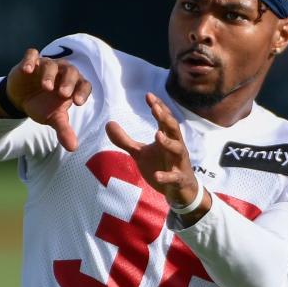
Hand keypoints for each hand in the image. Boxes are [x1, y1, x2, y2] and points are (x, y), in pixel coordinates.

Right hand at [0, 48, 91, 150]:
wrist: (21, 98)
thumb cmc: (43, 106)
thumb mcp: (53, 118)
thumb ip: (64, 130)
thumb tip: (73, 148)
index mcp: (73, 85)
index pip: (84, 84)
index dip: (82, 92)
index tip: (77, 103)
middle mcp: (62, 72)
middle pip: (70, 71)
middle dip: (68, 82)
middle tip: (63, 94)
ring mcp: (46, 64)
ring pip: (51, 64)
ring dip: (49, 74)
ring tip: (46, 87)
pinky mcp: (30, 61)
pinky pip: (31, 55)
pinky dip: (30, 60)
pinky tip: (27, 70)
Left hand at [105, 93, 209, 215]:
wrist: (179, 191)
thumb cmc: (161, 166)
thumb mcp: (139, 153)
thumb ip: (124, 140)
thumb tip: (108, 123)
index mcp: (167, 138)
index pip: (164, 119)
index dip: (158, 107)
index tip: (148, 95)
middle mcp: (176, 146)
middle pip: (173, 129)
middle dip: (165, 118)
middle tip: (155, 108)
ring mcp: (179, 162)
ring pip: (178, 149)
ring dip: (168, 142)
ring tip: (157, 135)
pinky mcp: (179, 179)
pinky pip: (174, 176)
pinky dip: (167, 176)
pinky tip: (157, 175)